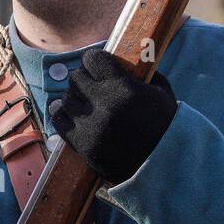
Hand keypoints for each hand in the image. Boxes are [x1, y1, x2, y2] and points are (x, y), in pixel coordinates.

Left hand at [49, 49, 177, 184]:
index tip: (95, 64)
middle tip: (89, 85)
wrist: (162, 167)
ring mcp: (90, 126)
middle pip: (76, 78)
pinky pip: (58, 120)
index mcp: (125, 88)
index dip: (93, 60)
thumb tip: (130, 56)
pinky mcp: (81, 144)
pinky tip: (69, 112)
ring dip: (73, 98)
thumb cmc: (165, 128)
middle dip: (83, 79)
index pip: (93, 59)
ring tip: (82, 101)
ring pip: (65, 98)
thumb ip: (145, 73)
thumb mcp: (163, 94)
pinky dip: (61, 113)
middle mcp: (105, 105)